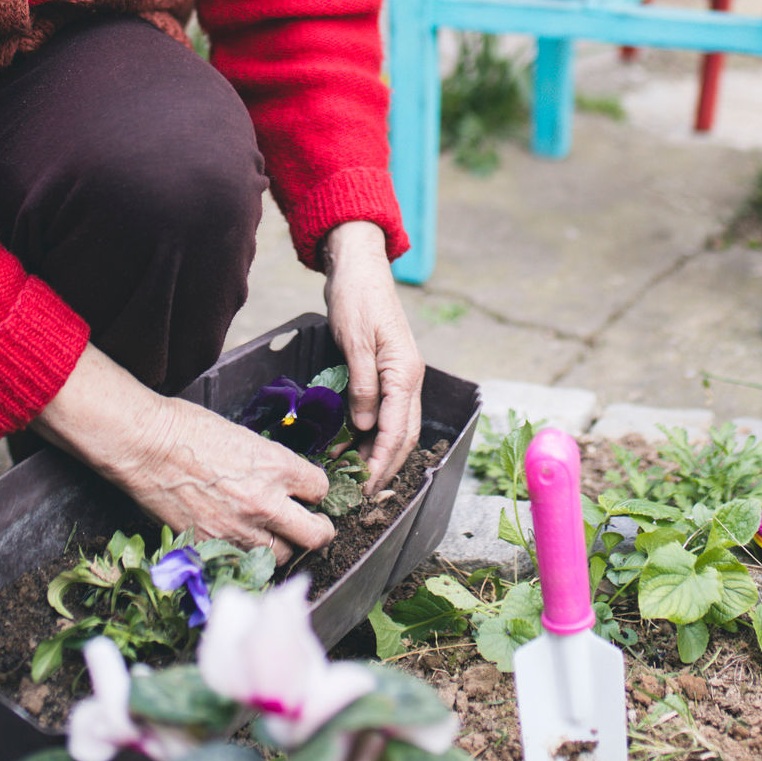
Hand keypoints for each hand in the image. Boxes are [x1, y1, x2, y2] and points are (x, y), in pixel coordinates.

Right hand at [32, 344, 334, 563]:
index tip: (307, 491)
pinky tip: (241, 543)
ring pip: (283, 555)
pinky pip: (245, 563)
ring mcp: (240, 528)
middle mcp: (266, 501)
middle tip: (312, 526)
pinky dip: (247, 556)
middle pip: (316, 534)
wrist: (146, 446)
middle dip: (319, 531)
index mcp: (278, 466)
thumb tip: (282, 481)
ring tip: (273, 536)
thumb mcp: (243, 438)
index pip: (320, 488)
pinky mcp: (213, 545)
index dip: (315, 490)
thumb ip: (269, 464)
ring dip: (282, 546)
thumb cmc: (188, 430)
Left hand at [323, 221, 424, 491]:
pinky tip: (353, 444)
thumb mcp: (355, 340)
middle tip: (360, 493)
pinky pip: (386, 413)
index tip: (363, 487)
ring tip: (353, 474)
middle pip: (403, 436)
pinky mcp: (386, 372)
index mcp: (405, 372)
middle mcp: (408, 378)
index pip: (397, 431)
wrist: (358, 267)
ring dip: (379, 453)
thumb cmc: (357, 298)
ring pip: (398, 427)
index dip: (381, 463)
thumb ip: (363, 385)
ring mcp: (400, 375)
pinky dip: (373, 434)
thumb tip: (367, 427)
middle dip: (384, 467)